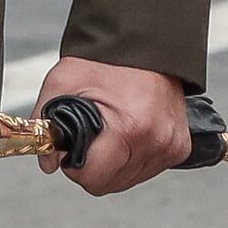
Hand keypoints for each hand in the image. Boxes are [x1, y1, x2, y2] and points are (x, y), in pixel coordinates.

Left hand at [32, 57, 192, 193]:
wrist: (145, 44)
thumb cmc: (104, 62)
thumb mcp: (61, 85)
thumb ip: (46, 126)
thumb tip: (48, 162)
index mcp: (128, 128)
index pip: (93, 179)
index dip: (74, 167)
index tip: (70, 150)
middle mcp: (156, 141)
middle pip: (111, 183)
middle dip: (93, 167)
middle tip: (90, 138)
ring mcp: (172, 145)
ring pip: (130, 180)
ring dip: (115, 165)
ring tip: (110, 133)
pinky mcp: (181, 146)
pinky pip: (149, 169)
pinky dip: (134, 159)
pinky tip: (127, 135)